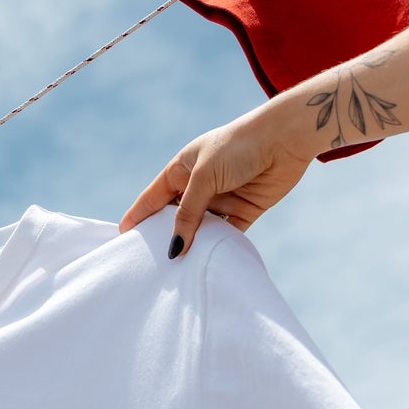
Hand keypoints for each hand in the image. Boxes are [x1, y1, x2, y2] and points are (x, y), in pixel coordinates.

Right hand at [118, 97, 318, 257]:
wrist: (285, 139)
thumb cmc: (238, 147)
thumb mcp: (204, 177)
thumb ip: (187, 214)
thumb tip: (174, 248)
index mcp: (181, 169)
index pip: (152, 198)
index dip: (137, 217)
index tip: (122, 239)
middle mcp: (198, 185)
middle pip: (174, 218)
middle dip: (163, 237)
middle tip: (147, 263)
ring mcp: (220, 199)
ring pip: (199, 229)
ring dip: (191, 245)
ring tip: (175, 269)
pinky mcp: (243, 211)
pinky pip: (224, 235)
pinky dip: (216, 247)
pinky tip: (205, 262)